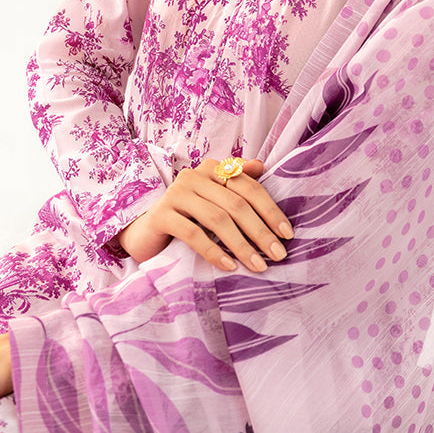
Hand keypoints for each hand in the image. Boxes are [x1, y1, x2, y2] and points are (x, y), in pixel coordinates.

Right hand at [118, 158, 291, 272]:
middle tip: (278, 254)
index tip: (287, 234)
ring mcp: (175, 195)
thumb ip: (237, 183)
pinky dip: (214, 252)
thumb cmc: (188, 217)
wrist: (146, 233)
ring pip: (218, 219)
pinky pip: (194, 234)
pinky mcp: (161, 215)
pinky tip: (229, 266)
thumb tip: (262, 166)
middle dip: (260, 232)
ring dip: (242, 245)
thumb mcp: (215, 201)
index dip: (270, 210)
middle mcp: (193, 176)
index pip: (248, 187)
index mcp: (211, 168)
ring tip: (259, 265)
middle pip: (236, 204)